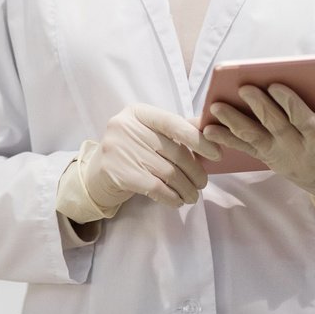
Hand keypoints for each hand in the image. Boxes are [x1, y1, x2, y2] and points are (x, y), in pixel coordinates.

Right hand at [81, 104, 222, 210]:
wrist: (97, 173)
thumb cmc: (132, 150)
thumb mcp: (151, 133)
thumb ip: (178, 128)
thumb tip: (210, 126)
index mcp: (137, 112)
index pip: (173, 123)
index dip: (198, 139)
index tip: (217, 154)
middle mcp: (126, 127)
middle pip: (173, 152)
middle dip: (194, 171)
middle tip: (203, 184)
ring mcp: (119, 149)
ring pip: (167, 172)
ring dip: (186, 188)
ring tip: (193, 195)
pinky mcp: (117, 173)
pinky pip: (155, 187)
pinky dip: (172, 197)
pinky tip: (177, 201)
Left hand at [201, 80, 314, 217]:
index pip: (303, 120)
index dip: (288, 103)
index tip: (274, 85)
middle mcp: (299, 151)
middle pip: (274, 127)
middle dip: (258, 107)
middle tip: (242, 87)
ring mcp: (282, 158)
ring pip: (254, 140)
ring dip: (233, 123)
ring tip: (216, 107)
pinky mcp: (271, 161)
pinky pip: (246, 149)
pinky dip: (226, 139)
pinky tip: (208, 130)